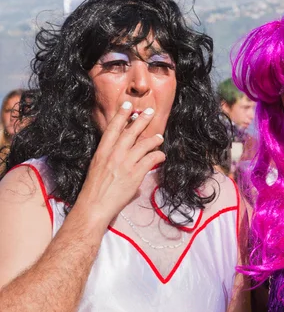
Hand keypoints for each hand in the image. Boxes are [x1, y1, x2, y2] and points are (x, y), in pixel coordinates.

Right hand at [75, 103, 165, 225]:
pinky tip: (161, 156)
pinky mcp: (135, 174)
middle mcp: (113, 155)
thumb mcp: (98, 169)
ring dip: (154, 139)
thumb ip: (111, 161)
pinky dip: (158, 156)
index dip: (121, 116)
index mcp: (102, 152)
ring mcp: (125, 164)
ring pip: (143, 145)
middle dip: (141, 121)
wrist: (94, 206)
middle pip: (130, 133)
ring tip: (160, 137)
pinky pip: (151, 160)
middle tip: (150, 112)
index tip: (127, 105)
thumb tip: (124, 161)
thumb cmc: (94, 191)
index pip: (112, 129)